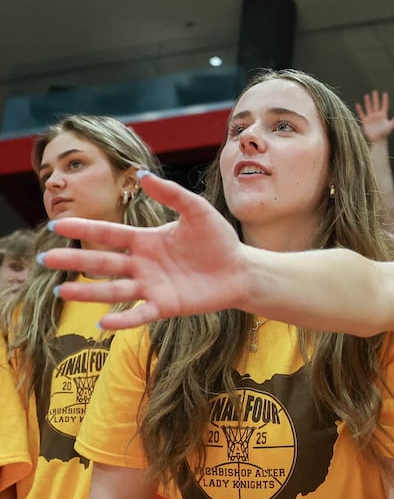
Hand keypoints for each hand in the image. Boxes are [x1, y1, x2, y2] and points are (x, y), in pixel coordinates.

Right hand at [40, 172, 246, 330]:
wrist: (241, 271)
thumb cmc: (219, 240)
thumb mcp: (197, 211)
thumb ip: (172, 194)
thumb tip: (143, 175)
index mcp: (145, 240)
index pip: (109, 233)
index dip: (84, 229)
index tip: (57, 225)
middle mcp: (143, 264)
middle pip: (103, 262)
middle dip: (75, 260)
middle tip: (47, 258)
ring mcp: (152, 286)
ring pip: (114, 289)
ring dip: (89, 292)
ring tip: (62, 291)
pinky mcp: (166, 306)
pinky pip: (140, 314)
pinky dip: (123, 319)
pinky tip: (103, 323)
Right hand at [355, 90, 393, 145]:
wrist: (378, 140)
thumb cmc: (385, 133)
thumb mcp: (391, 125)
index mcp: (383, 115)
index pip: (384, 106)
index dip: (384, 100)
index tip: (385, 93)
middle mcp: (377, 115)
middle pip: (376, 105)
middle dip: (375, 98)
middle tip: (374, 91)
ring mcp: (371, 118)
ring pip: (369, 108)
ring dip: (368, 102)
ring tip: (367, 95)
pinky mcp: (365, 121)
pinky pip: (362, 114)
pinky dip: (359, 109)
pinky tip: (358, 104)